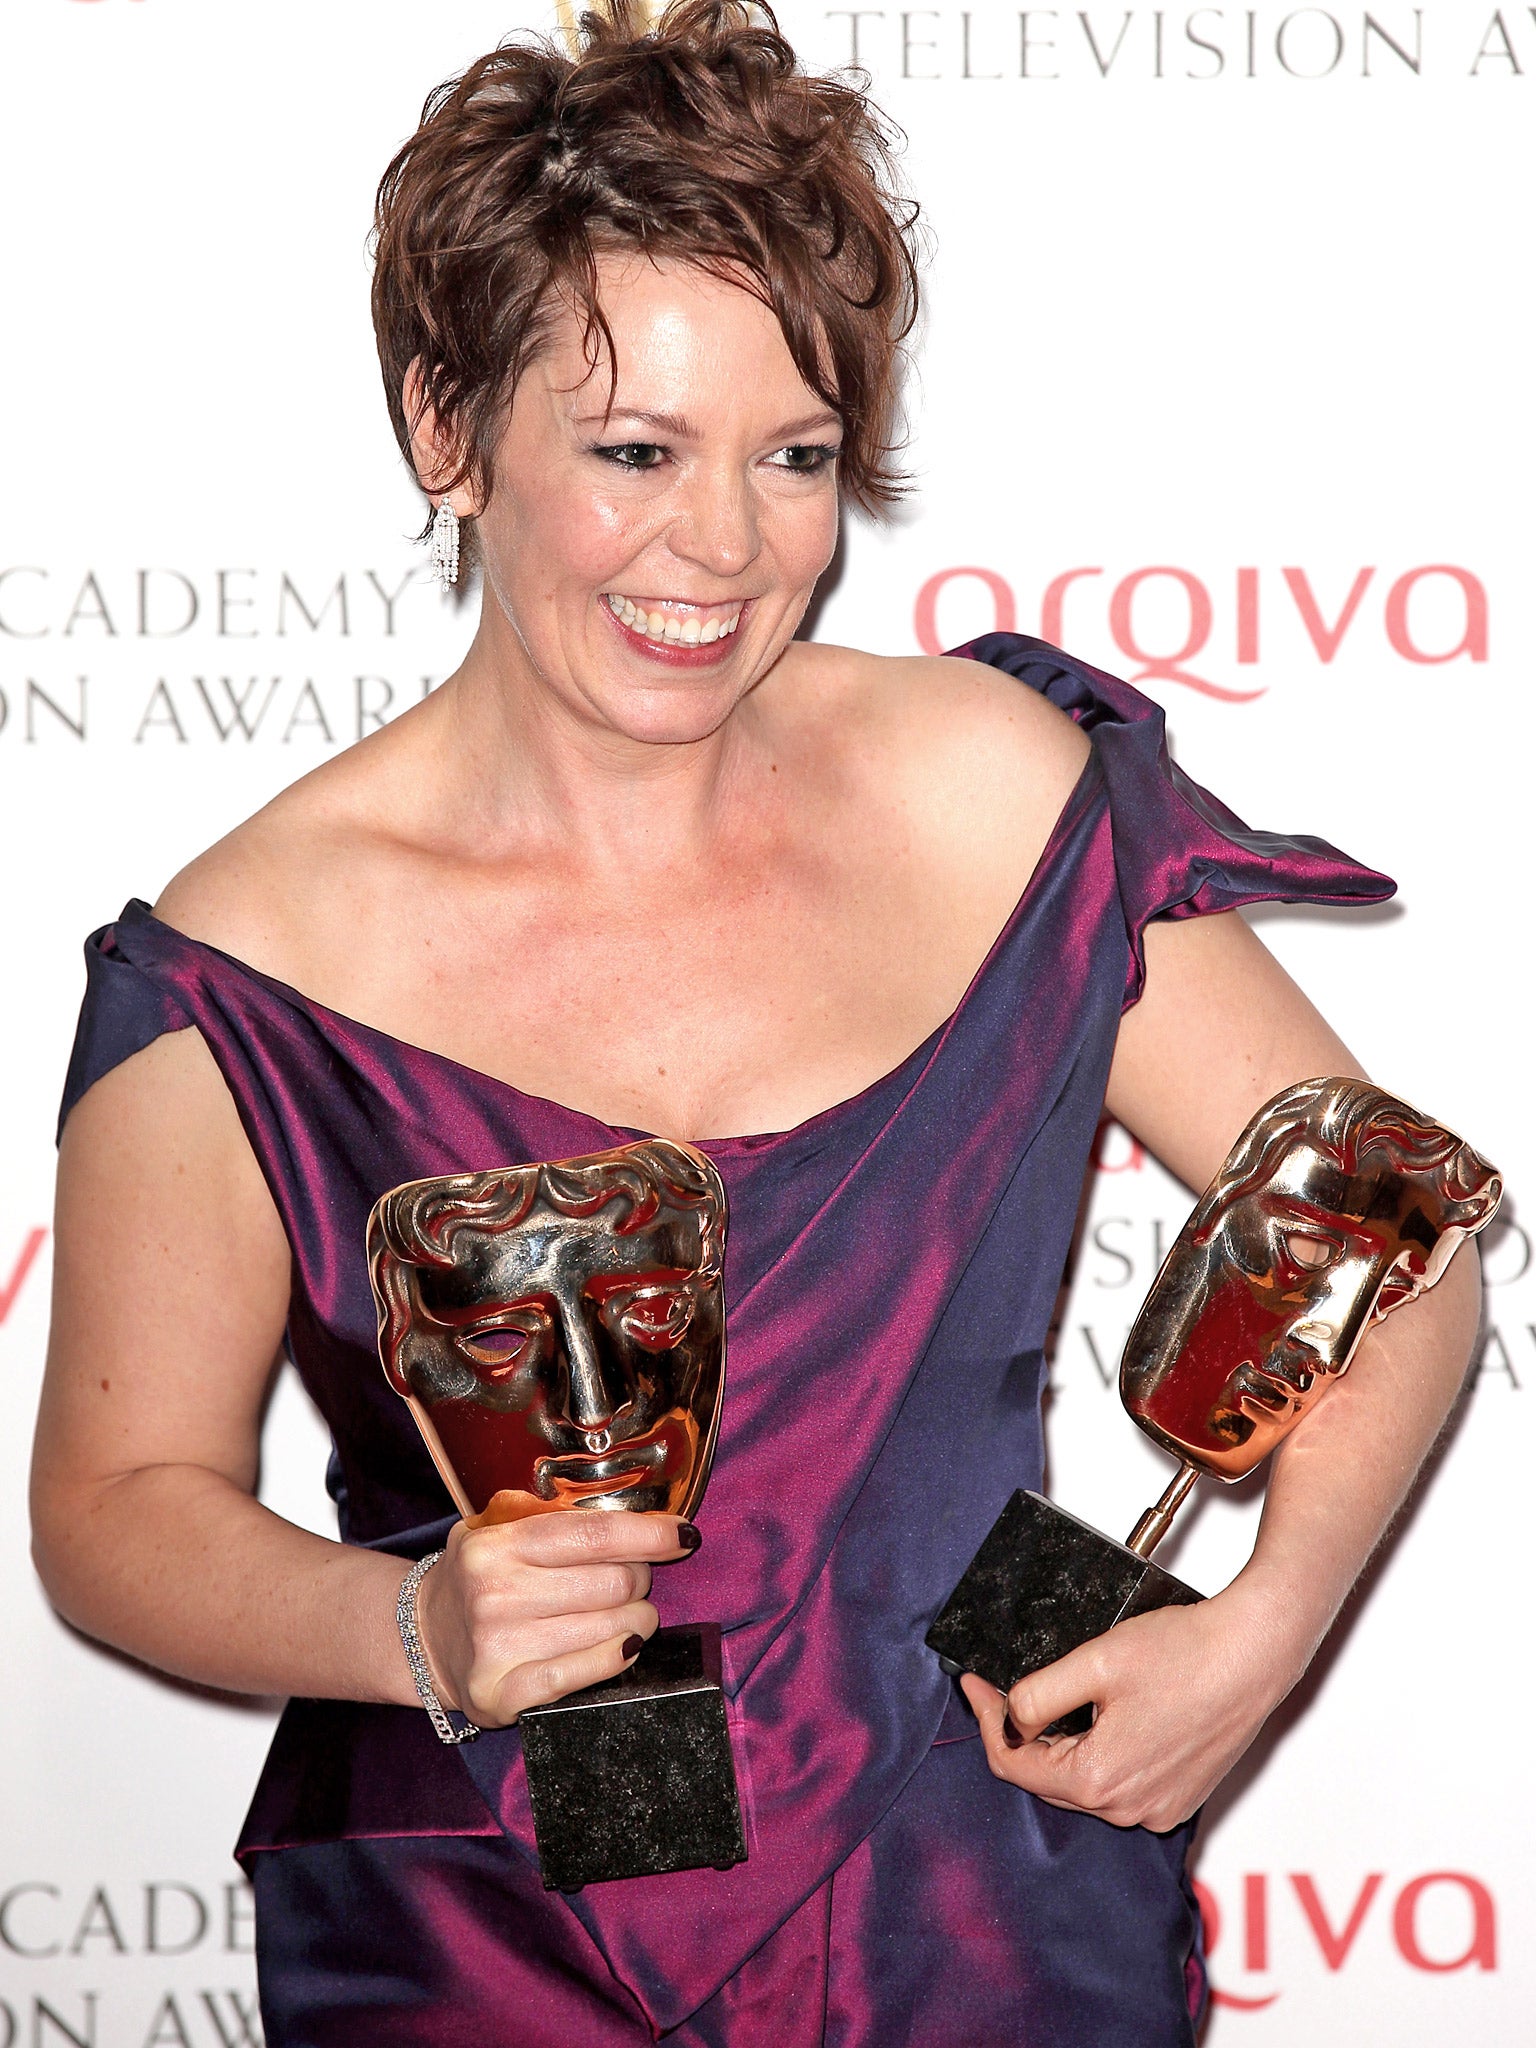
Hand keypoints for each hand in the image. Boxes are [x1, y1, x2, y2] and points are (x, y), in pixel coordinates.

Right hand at [412, 1510, 695, 1726]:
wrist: (423, 1638)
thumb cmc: (480, 1576)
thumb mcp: (497, 1528)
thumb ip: (551, 1515)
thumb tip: (632, 1513)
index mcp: (496, 1545)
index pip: (594, 1534)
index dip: (649, 1533)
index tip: (683, 1535)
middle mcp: (494, 1594)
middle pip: (613, 1582)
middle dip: (641, 1578)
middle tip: (636, 1579)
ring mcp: (497, 1648)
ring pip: (610, 1628)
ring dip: (638, 1619)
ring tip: (631, 1613)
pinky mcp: (502, 1694)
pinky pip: (583, 1674)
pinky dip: (616, 1657)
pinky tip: (626, 1645)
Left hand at [958, 1580, 1306, 1831]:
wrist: (1253, 1653)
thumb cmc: (1186, 1653)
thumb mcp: (1094, 1661)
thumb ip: (1038, 1694)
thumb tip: (1009, 1716)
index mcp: (1101, 1780)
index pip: (1015, 1764)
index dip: (988, 1719)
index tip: (975, 1684)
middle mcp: (1130, 1808)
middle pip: (1048, 1778)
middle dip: (1021, 1733)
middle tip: (1004, 1686)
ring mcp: (1159, 1808)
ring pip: (1085, 1783)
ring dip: (1062, 1745)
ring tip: (1055, 1695)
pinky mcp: (1181, 1797)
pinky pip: (1122, 1784)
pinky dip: (1101, 1755)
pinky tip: (1102, 1716)